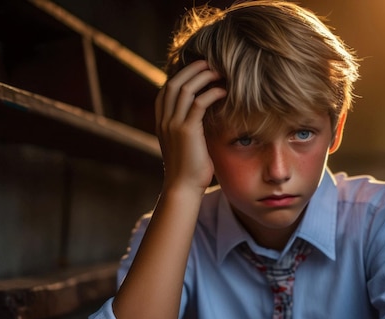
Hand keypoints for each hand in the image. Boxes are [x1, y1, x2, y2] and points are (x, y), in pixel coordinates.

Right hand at [155, 60, 226, 193]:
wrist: (183, 188)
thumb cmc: (188, 170)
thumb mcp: (184, 145)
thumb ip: (188, 128)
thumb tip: (204, 119)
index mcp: (161, 122)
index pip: (167, 89)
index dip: (182, 75)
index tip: (198, 69)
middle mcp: (164, 120)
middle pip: (175, 83)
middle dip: (192, 70)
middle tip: (210, 63)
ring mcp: (172, 124)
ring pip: (186, 89)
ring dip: (203, 77)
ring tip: (219, 73)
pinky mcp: (186, 131)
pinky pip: (199, 103)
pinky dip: (211, 93)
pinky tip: (223, 91)